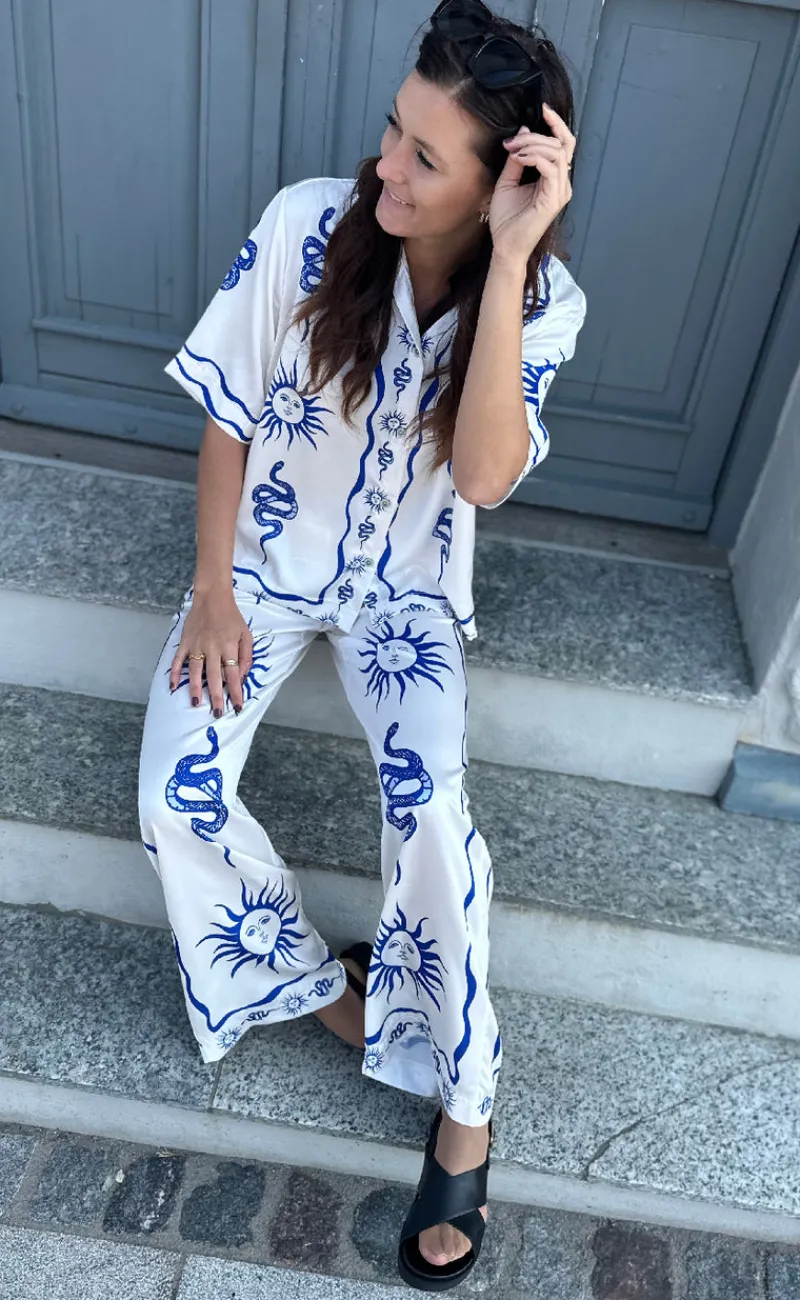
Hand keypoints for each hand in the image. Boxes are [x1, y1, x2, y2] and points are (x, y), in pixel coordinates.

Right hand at [169, 591, 252, 716]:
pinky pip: (177, 660)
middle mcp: (212, 648)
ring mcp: (196, 645)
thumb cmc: (232, 618)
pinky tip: (172, 686)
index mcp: (229, 647)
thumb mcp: (246, 635)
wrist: (212, 597)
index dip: (236, 692)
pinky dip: (173, 673)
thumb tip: (242, 677)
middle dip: (216, 697)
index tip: (237, 707)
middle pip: (214, 677)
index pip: (234, 675)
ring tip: (196, 704)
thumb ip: (246, 656)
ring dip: (195, 689)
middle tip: (217, 713)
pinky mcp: (185, 642)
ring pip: (195, 671)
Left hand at [488, 103, 575, 265]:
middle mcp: (562, 184)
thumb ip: (517, 158)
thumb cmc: (507, 220)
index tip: (542, 109)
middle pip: (563, 144)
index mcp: (554, 178)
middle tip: (512, 142)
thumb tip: (524, 132)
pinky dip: (534, 158)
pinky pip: (551, 168)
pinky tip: (519, 159)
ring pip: (557, 153)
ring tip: (514, 152)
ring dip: (533, 146)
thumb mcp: (507, 181)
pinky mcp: (553, 200)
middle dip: (537, 135)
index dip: (556, 124)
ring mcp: (560, 192)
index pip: (564, 144)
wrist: (505, 246)